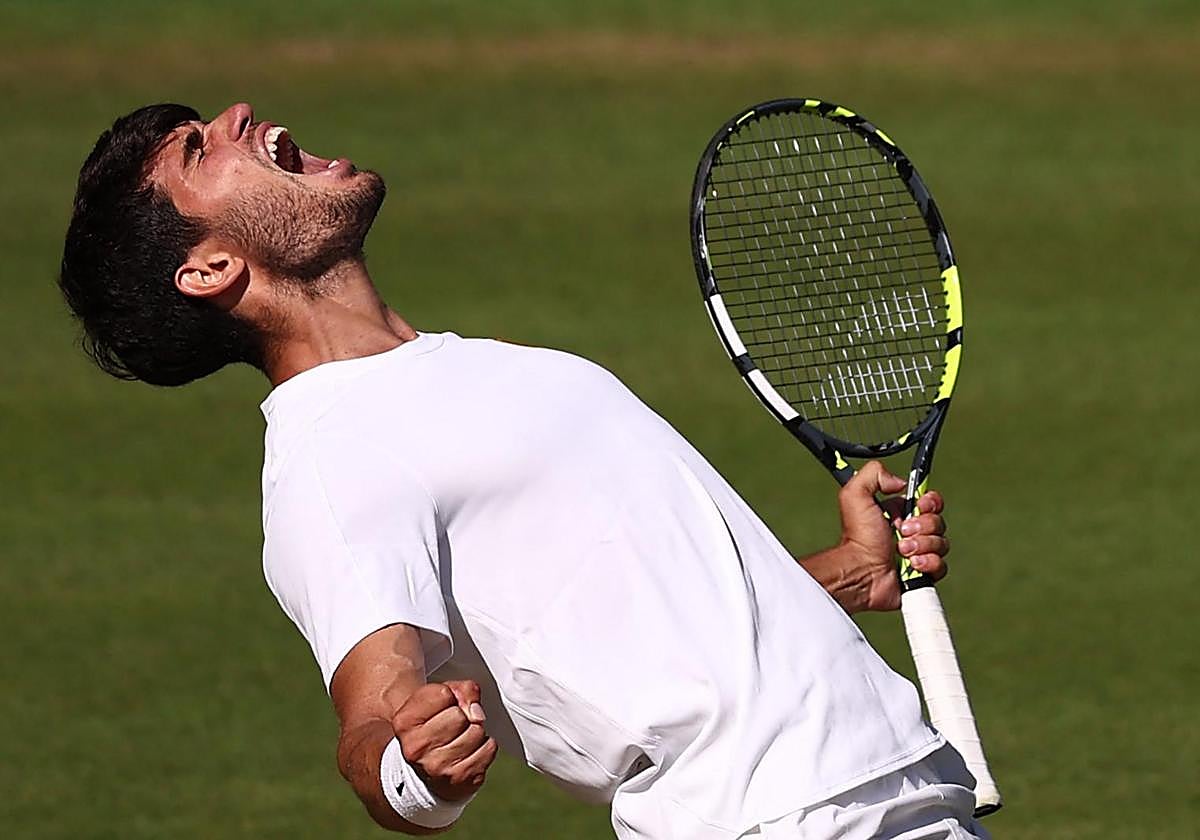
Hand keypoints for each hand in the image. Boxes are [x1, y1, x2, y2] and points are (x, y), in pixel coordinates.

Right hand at [391, 680, 497, 800]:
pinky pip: (489, 748)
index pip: (443, 694)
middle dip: (463, 716)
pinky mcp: (461, 779)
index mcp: (405, 723)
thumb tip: (476, 712)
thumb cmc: (432, 727)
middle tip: (452, 726)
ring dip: (475, 731)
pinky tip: (469, 751)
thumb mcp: (436, 699)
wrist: (425, 769)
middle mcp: (416, 748)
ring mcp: (438, 768)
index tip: (441, 707)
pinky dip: (485, 746)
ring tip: (460, 739)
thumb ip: (460, 690)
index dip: (448, 696)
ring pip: (477, 732)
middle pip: (460, 716)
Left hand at [838, 461, 949, 611]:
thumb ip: (873, 474)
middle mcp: (910, 533)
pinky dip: (928, 563)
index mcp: (899, 513)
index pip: (930, 501)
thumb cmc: (858, 537)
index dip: (930, 502)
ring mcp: (918, 554)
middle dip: (923, 525)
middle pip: (938, 521)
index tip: (919, 505)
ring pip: (942, 543)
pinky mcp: (923, 575)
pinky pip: (941, 565)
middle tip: (902, 531)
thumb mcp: (855, 495)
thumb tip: (900, 482)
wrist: (861, 571)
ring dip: (923, 545)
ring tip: (902, 550)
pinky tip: (911, 565)